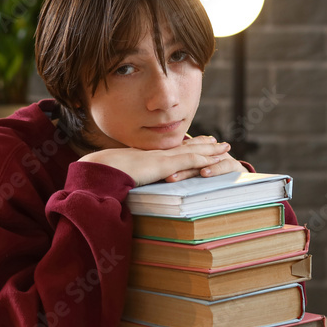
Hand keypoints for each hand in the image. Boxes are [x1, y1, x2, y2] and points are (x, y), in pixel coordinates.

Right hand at [78, 135, 232, 185]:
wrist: (102, 169)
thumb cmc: (105, 175)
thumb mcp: (119, 176)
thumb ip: (127, 179)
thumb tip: (124, 185)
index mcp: (148, 156)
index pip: (171, 149)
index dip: (185, 145)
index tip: (196, 141)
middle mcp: (158, 153)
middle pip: (186, 146)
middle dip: (202, 143)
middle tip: (217, 140)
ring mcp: (163, 157)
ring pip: (193, 151)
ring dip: (210, 149)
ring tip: (225, 146)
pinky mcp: (166, 164)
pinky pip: (191, 160)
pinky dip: (206, 158)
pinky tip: (217, 158)